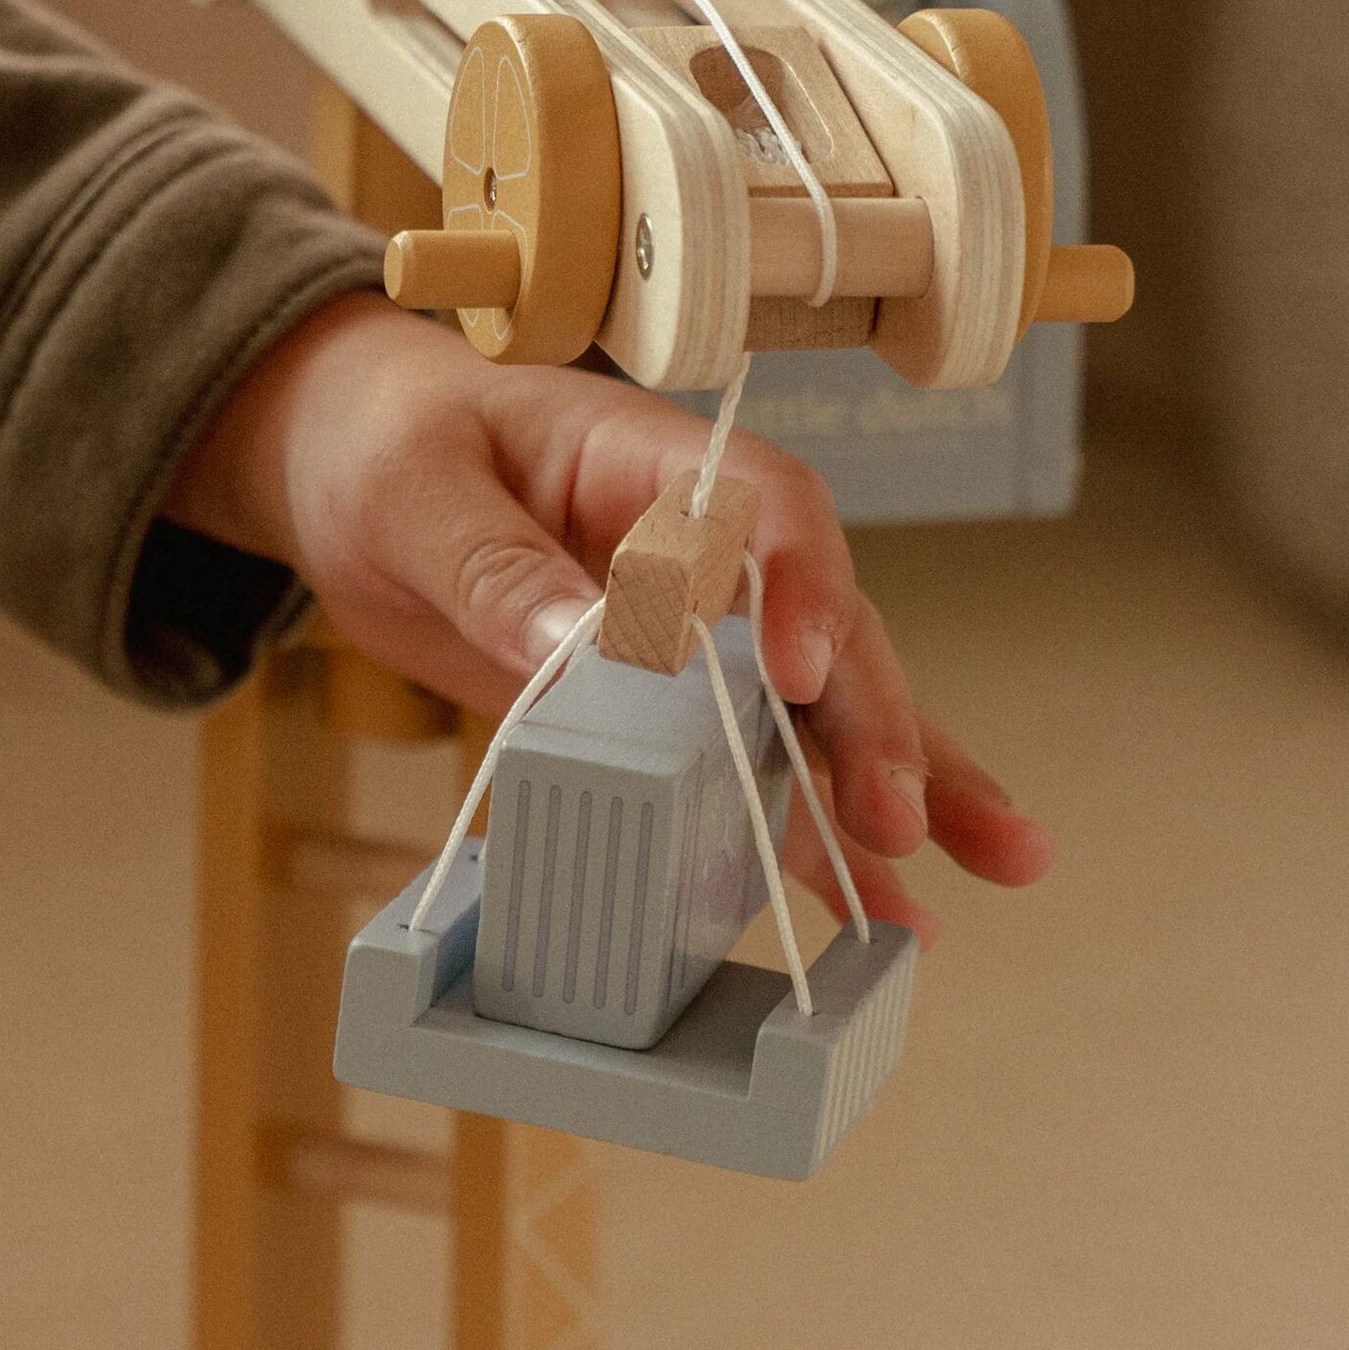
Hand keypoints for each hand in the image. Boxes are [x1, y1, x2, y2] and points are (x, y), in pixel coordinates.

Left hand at [165, 292, 1050, 939]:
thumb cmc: (389, 444)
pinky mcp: (665, 703)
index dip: (793, 580)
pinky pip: (751, 766)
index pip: (757, 505)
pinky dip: (810, 834)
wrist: (352, 470)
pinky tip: (877, 905)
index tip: (790, 668)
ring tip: (996, 861)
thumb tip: (575, 650)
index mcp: (648, 462)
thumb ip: (497, 568)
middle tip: (898, 815)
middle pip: (817, 619)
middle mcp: (700, 546)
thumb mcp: (416, 492)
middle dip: (872, 716)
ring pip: (819, 704)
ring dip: (899, 779)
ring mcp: (693, 629)